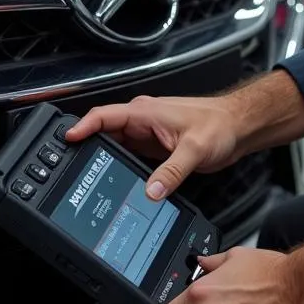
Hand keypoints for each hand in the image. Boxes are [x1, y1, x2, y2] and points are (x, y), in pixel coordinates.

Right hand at [64, 94, 240, 199]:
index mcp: (146, 112)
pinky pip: (128, 155)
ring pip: (114, 145)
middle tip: (68, 167)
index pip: (104, 116)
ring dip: (101, 158)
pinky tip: (113, 181)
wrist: (237, 128)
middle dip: (85, 147)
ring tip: (84, 178)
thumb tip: (151, 192)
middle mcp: (142, 120)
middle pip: (103, 132)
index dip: (82, 127)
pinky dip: (118, 166)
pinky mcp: (153, 147)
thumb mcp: (194, 149)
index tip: (66, 140)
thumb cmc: (220, 127)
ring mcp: (146, 133)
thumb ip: (172, 172)